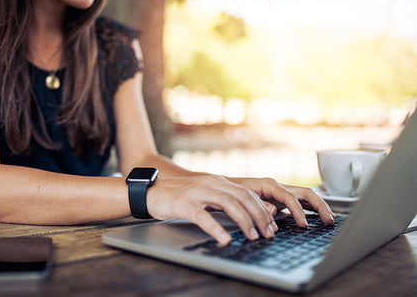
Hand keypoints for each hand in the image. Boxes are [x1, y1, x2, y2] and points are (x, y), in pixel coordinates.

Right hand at [146, 175, 278, 245]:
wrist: (150, 192)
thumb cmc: (178, 198)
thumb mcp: (204, 196)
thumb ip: (223, 203)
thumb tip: (246, 217)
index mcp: (218, 182)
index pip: (247, 193)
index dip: (262, 209)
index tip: (272, 225)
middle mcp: (210, 184)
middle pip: (242, 197)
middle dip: (259, 215)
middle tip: (268, 233)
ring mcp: (196, 192)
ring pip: (228, 203)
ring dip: (244, 220)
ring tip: (252, 236)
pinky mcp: (183, 203)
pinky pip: (202, 216)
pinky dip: (216, 228)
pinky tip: (224, 239)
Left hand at [231, 177, 335, 226]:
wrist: (223, 186)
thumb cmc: (231, 192)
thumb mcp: (243, 198)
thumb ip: (259, 204)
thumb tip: (275, 211)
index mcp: (269, 185)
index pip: (290, 197)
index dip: (299, 211)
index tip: (304, 225)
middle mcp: (277, 186)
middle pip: (305, 193)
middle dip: (319, 206)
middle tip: (329, 220)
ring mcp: (280, 191)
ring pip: (306, 195)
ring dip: (319, 206)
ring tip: (329, 219)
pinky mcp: (280, 198)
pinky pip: (300, 200)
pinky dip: (311, 208)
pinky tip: (318, 216)